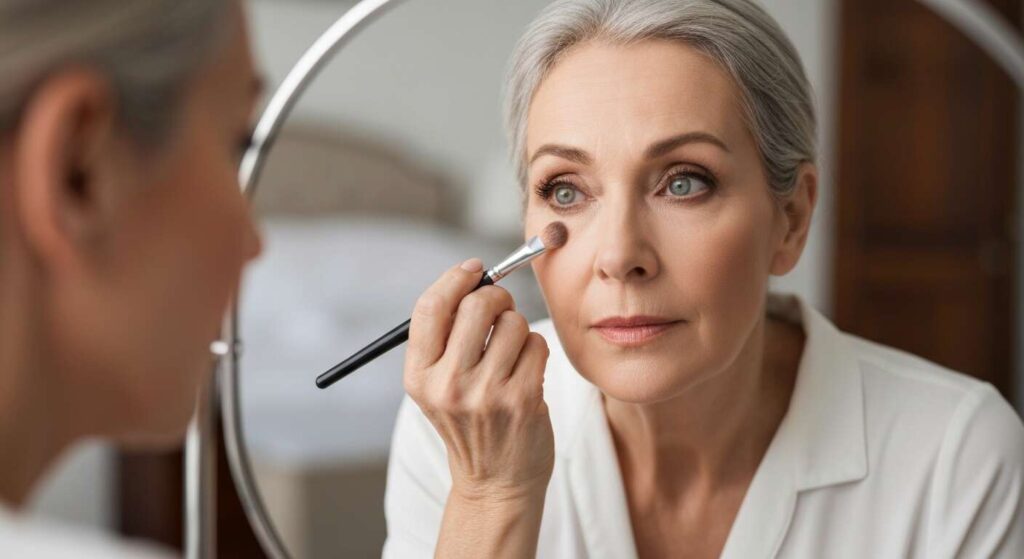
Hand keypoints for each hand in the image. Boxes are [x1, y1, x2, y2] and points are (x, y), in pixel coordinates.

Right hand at [403, 258, 554, 500]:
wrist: (495, 482)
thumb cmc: (470, 422)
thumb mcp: (438, 385)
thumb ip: (446, 336)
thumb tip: (474, 277)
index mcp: (418, 377)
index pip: (430, 308)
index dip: (454, 279)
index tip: (473, 269)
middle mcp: (447, 385)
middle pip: (476, 306)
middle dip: (495, 297)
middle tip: (501, 308)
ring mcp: (486, 394)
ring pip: (512, 322)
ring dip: (518, 329)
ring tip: (511, 354)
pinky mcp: (522, 399)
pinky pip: (536, 344)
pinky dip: (536, 350)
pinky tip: (527, 373)